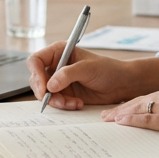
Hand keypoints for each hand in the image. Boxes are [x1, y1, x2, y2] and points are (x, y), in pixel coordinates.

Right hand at [27, 44, 158, 110]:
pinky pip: (56, 102)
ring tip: (72, 103)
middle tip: (57, 100)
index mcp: (59, 52)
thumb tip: (50, 85)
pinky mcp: (65, 93)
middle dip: (45, 92)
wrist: (122, 84)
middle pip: (36, 79)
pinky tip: (77, 103)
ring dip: (56, 101)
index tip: (44, 88)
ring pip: (45, 93)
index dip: (36, 74)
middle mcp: (56, 65)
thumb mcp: (88, 68)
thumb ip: (68, 74)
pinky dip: (64, 105)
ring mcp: (59, 80)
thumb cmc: (108, 69)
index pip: (36, 61)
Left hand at [102, 86, 158, 150]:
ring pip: (140, 108)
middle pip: (140, 100)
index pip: (150, 96)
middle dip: (122, 108)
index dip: (133, 103)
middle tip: (107, 114)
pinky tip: (121, 122)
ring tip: (108, 120)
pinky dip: (132, 120)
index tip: (121, 108)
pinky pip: (147, 119)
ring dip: (122, 114)